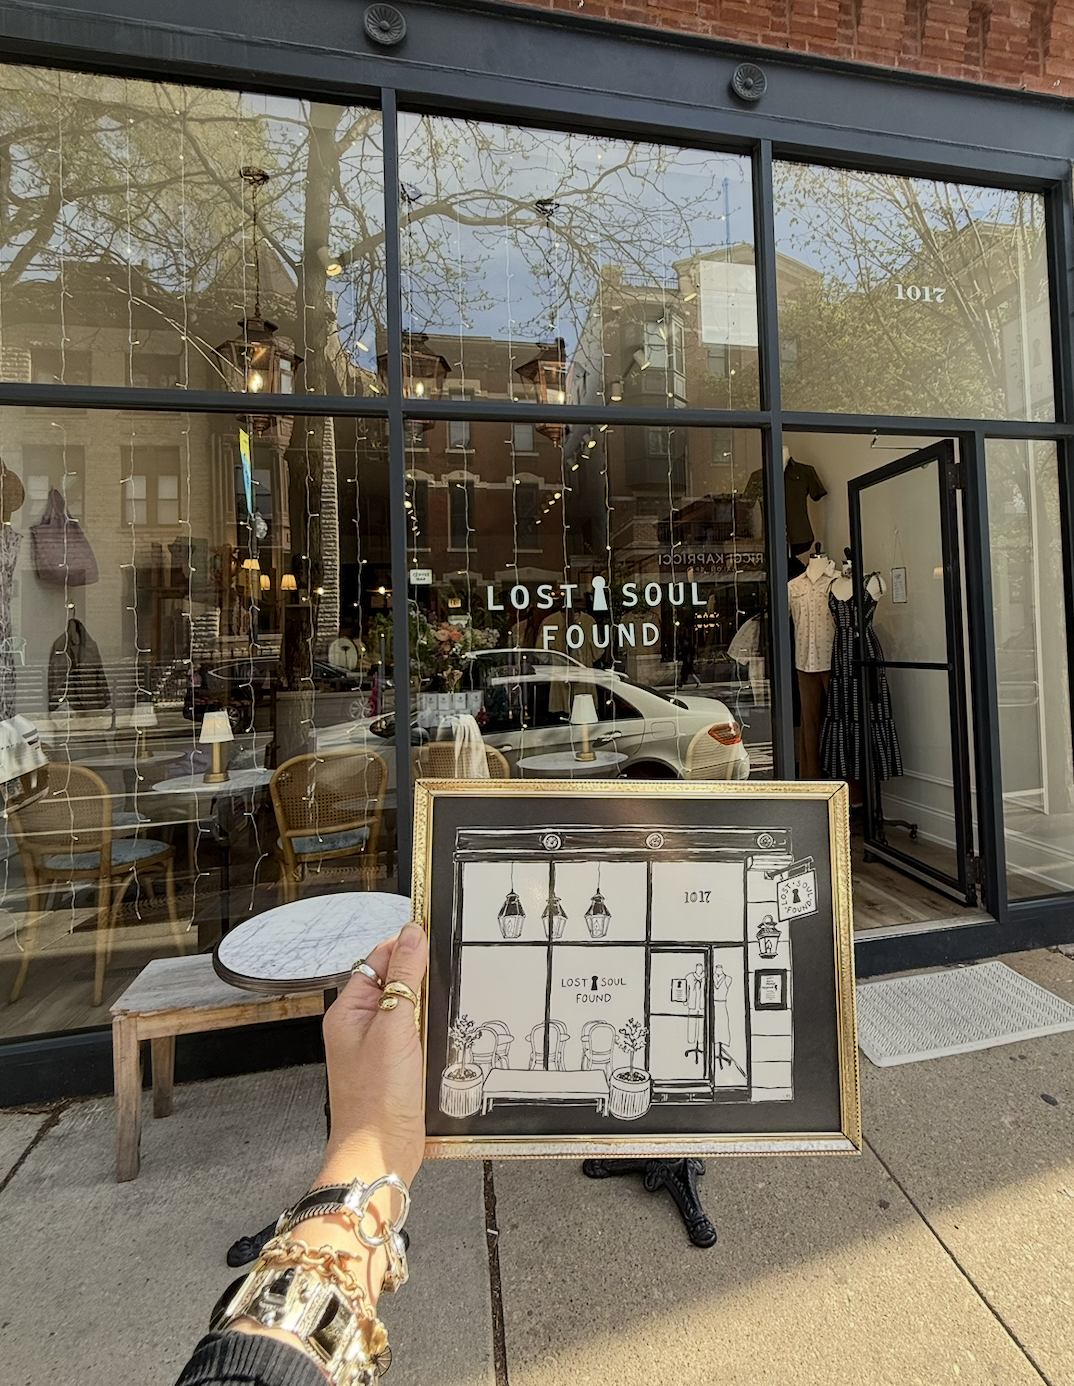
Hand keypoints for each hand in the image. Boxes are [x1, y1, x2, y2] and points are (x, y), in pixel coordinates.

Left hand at [318, 922, 428, 1189]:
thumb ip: (404, 980)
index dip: (404, 945)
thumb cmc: (377, 1098)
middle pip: (394, 983)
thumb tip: (411, 936)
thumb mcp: (394, 1028)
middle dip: (421, 977)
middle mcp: (359, 1026)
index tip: (433, 934)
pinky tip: (446, 1034)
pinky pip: (416, 1034)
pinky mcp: (396, 1067)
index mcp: (348, 1011)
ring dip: (429, 1006)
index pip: (377, 960)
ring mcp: (378, 1047)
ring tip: (448, 1006)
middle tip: (448, 973)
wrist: (380, 1153)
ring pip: (408, 1010)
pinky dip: (432, 1030)